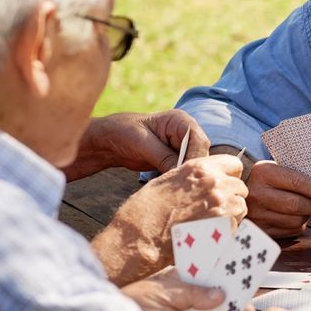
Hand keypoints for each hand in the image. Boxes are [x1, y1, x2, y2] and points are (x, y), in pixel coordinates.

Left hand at [67, 110, 209, 180]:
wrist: (110, 140)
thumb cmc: (124, 132)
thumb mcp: (143, 143)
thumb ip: (163, 157)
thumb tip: (180, 173)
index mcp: (180, 121)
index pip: (198, 139)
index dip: (195, 157)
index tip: (184, 174)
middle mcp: (186, 133)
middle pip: (200, 154)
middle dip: (192, 169)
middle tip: (183, 186)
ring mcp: (182, 147)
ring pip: (194, 165)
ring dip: (186, 176)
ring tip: (177, 189)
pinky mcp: (175, 160)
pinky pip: (183, 171)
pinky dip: (179, 179)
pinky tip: (173, 189)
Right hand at [94, 154, 247, 284]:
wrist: (140, 238)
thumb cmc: (147, 210)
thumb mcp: (169, 180)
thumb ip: (194, 177)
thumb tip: (207, 179)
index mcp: (200, 168)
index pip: (234, 164)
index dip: (230, 175)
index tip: (223, 185)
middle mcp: (215, 183)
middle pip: (240, 187)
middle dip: (231, 197)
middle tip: (214, 209)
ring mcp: (222, 205)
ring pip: (241, 207)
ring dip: (231, 214)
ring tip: (210, 223)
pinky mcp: (224, 228)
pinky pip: (236, 227)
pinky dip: (226, 231)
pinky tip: (208, 234)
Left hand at [121, 267, 256, 310]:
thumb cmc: (135, 303)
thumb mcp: (165, 291)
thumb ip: (194, 294)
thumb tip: (221, 294)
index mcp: (180, 284)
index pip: (208, 280)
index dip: (226, 281)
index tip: (245, 283)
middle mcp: (186, 304)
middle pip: (216, 305)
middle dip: (233, 308)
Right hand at [245, 161, 310, 237]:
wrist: (240, 191)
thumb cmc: (267, 178)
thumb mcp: (277, 168)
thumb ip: (298, 175)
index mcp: (264, 173)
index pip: (296, 182)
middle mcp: (258, 194)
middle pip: (296, 205)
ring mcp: (257, 214)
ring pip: (295, 221)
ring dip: (308, 216)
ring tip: (309, 209)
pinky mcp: (260, 230)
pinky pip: (289, 231)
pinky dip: (299, 225)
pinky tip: (296, 217)